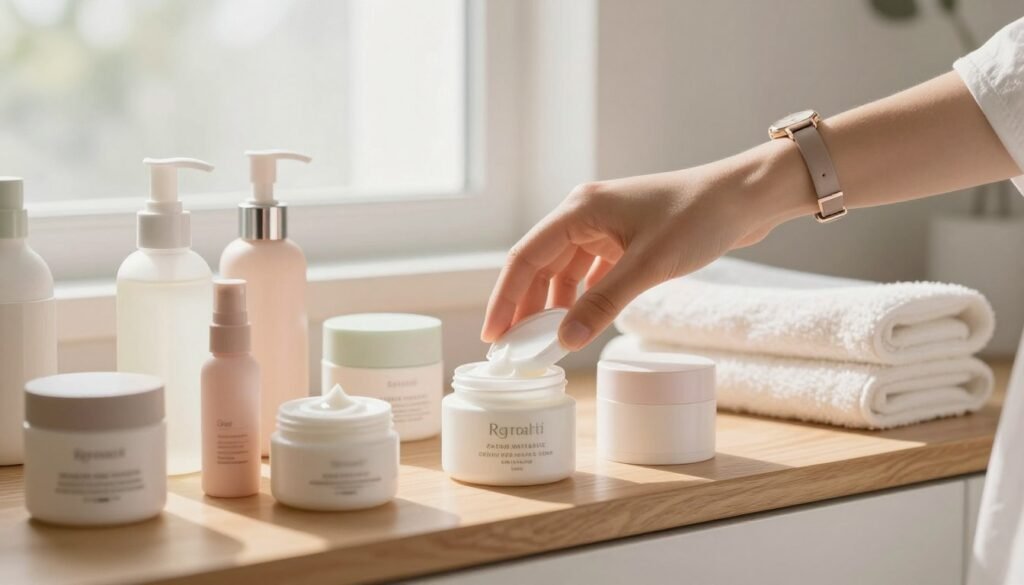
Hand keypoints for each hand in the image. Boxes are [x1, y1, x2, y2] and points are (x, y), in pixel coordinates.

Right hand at [480, 140, 813, 349]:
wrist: (745, 197)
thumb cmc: (699, 218)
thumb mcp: (649, 266)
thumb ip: (604, 303)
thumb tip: (565, 341)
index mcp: (580, 210)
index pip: (525, 258)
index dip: (505, 299)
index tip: (493, 336)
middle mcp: (584, 214)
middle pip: (539, 265)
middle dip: (525, 307)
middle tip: (513, 349)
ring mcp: (604, 226)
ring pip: (563, 271)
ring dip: (552, 305)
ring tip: (542, 342)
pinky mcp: (623, 238)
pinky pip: (588, 272)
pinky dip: (580, 297)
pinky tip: (577, 321)